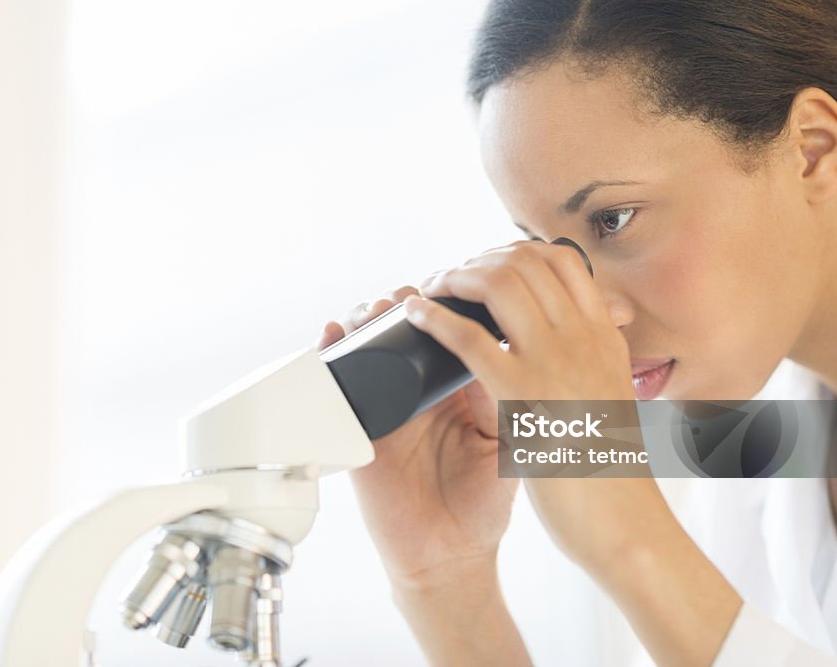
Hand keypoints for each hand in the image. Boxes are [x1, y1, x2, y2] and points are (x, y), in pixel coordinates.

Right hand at [317, 286, 519, 590]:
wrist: (451, 554)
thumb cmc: (483, 503)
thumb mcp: (505, 442)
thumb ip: (504, 395)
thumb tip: (497, 344)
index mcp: (458, 388)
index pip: (447, 329)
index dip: (445, 301)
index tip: (448, 282)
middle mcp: (419, 390)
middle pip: (402, 328)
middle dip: (401, 300)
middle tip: (410, 295)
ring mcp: (386, 407)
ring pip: (367, 346)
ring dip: (367, 319)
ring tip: (376, 310)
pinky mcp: (357, 429)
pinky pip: (337, 385)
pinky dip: (331, 353)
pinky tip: (336, 334)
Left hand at [404, 241, 741, 665]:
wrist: (625, 521)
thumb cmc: (611, 468)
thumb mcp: (611, 398)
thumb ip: (594, 362)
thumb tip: (585, 337)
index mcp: (604, 337)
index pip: (561, 261)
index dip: (513, 252)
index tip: (485, 267)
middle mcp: (584, 338)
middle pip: (524, 261)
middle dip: (476, 261)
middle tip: (449, 280)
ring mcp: (556, 362)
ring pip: (498, 284)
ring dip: (454, 279)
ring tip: (430, 292)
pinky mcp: (524, 395)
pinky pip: (471, 339)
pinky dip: (435, 320)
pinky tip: (415, 316)